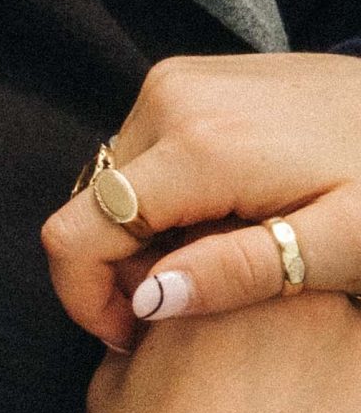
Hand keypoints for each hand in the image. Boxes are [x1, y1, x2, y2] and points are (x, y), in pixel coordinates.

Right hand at [42, 52, 360, 350]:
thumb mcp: (340, 248)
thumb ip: (239, 273)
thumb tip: (147, 299)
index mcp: (200, 147)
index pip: (77, 234)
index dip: (86, 300)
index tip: (133, 335)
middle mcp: (171, 99)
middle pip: (92, 210)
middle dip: (123, 269)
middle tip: (196, 300)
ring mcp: (176, 81)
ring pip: (111, 184)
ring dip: (143, 235)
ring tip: (216, 259)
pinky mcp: (186, 78)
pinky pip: (141, 154)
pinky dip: (161, 198)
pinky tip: (221, 219)